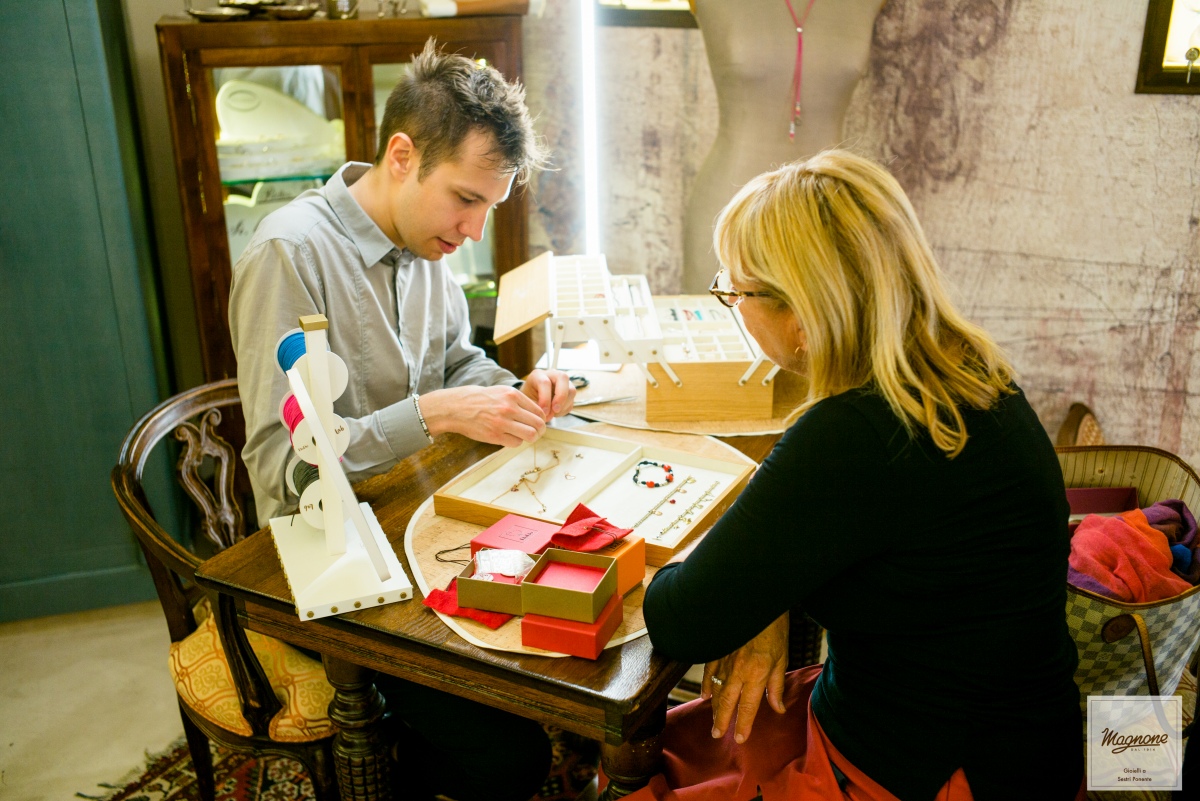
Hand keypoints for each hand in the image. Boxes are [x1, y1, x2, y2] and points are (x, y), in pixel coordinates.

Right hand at [418, 385, 546, 446]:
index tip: (538, 423)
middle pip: (538, 424)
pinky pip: (516, 443)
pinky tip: (509, 437)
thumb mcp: (500, 392)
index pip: (539, 411)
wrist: (456, 407)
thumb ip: (518, 400)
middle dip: (540, 431)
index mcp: (512, 395)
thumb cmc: (479, 399)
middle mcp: (509, 408)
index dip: (541, 419)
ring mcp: (502, 423)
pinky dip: (516, 442)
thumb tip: (536, 413)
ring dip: (530, 438)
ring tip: (525, 436)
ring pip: (530, 435)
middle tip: (536, 433)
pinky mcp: (494, 435)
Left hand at [518, 369, 575, 420]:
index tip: (543, 412)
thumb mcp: (526, 401)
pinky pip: (572, 401)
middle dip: (561, 397)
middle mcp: (552, 374)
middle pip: (563, 378)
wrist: (531, 398)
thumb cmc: (527, 399)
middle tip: (555, 410)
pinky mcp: (568, 391)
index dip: (545, 399)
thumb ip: (536, 407)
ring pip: (571, 390)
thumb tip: (549, 415)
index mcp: (538, 375)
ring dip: (564, 405)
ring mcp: (562, 382)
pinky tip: (555, 413)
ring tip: (554, 414)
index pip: (545, 382)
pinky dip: (565, 409)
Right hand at [704, 611, 788, 743]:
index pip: (748, 706)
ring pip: (716, 689)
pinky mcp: (718, 649)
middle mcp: (738, 670)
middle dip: (722, 720)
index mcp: (756, 673)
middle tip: (717, 734)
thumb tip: (777, 708)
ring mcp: (725, 660)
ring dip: (714, 707)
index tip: (740, 738)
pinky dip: (707, 685)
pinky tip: (706, 695)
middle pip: (727, 701)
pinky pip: (709, 671)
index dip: (743, 724)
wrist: (757, 602)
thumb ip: (776, 686)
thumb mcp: (781, 658)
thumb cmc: (773, 629)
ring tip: (712, 720)